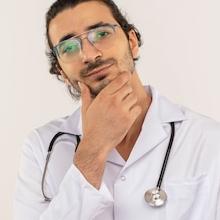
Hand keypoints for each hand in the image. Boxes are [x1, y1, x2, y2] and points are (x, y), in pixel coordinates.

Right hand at [73, 72, 141, 187]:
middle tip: (124, 98)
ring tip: (125, 107)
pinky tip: (128, 115)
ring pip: (134, 97)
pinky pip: (138, 108)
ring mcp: (121, 110)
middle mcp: (112, 101)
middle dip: (127, 91)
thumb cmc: (90, 127)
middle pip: (128, 88)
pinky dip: (135, 111)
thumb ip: (85, 95)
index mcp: (102, 97)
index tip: (127, 75)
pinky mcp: (128, 120)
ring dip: (131, 101)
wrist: (96, 144)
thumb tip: (82, 83)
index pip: (119, 80)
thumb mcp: (85, 109)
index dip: (125, 76)